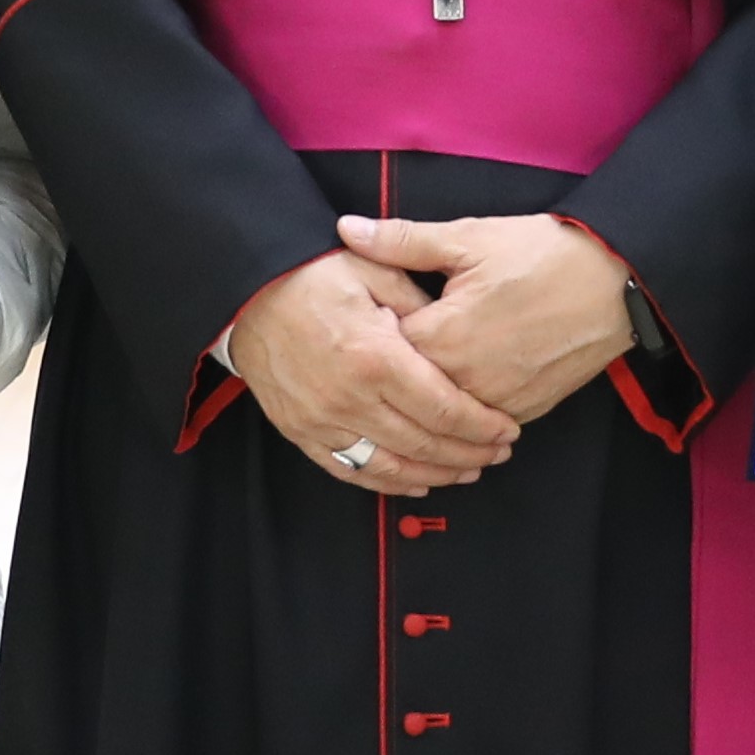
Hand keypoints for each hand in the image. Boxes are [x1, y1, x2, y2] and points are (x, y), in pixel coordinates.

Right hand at [225, 246, 517, 497]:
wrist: (247, 293)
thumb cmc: (313, 276)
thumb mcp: (375, 271)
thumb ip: (421, 305)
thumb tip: (457, 337)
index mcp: (376, 358)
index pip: (444, 409)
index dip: (482, 427)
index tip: (507, 431)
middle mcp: (350, 399)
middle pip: (424, 444)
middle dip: (469, 454)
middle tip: (497, 454)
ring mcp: (322, 422)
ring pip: (391, 466)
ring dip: (435, 474)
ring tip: (467, 471)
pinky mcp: (301, 433)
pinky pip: (350, 470)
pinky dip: (387, 482)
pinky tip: (415, 482)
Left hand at [332, 209, 637, 427]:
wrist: (618, 281)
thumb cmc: (543, 253)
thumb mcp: (469, 237)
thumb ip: (403, 241)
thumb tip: (347, 229)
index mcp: (442, 336)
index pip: (382, 351)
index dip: (370, 335)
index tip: (363, 323)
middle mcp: (465, 380)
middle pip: (408, 388)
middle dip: (395, 370)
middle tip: (389, 347)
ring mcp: (497, 402)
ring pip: (444, 410)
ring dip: (430, 394)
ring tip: (427, 366)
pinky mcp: (525, 411)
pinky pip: (480, 419)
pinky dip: (467, 407)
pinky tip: (464, 383)